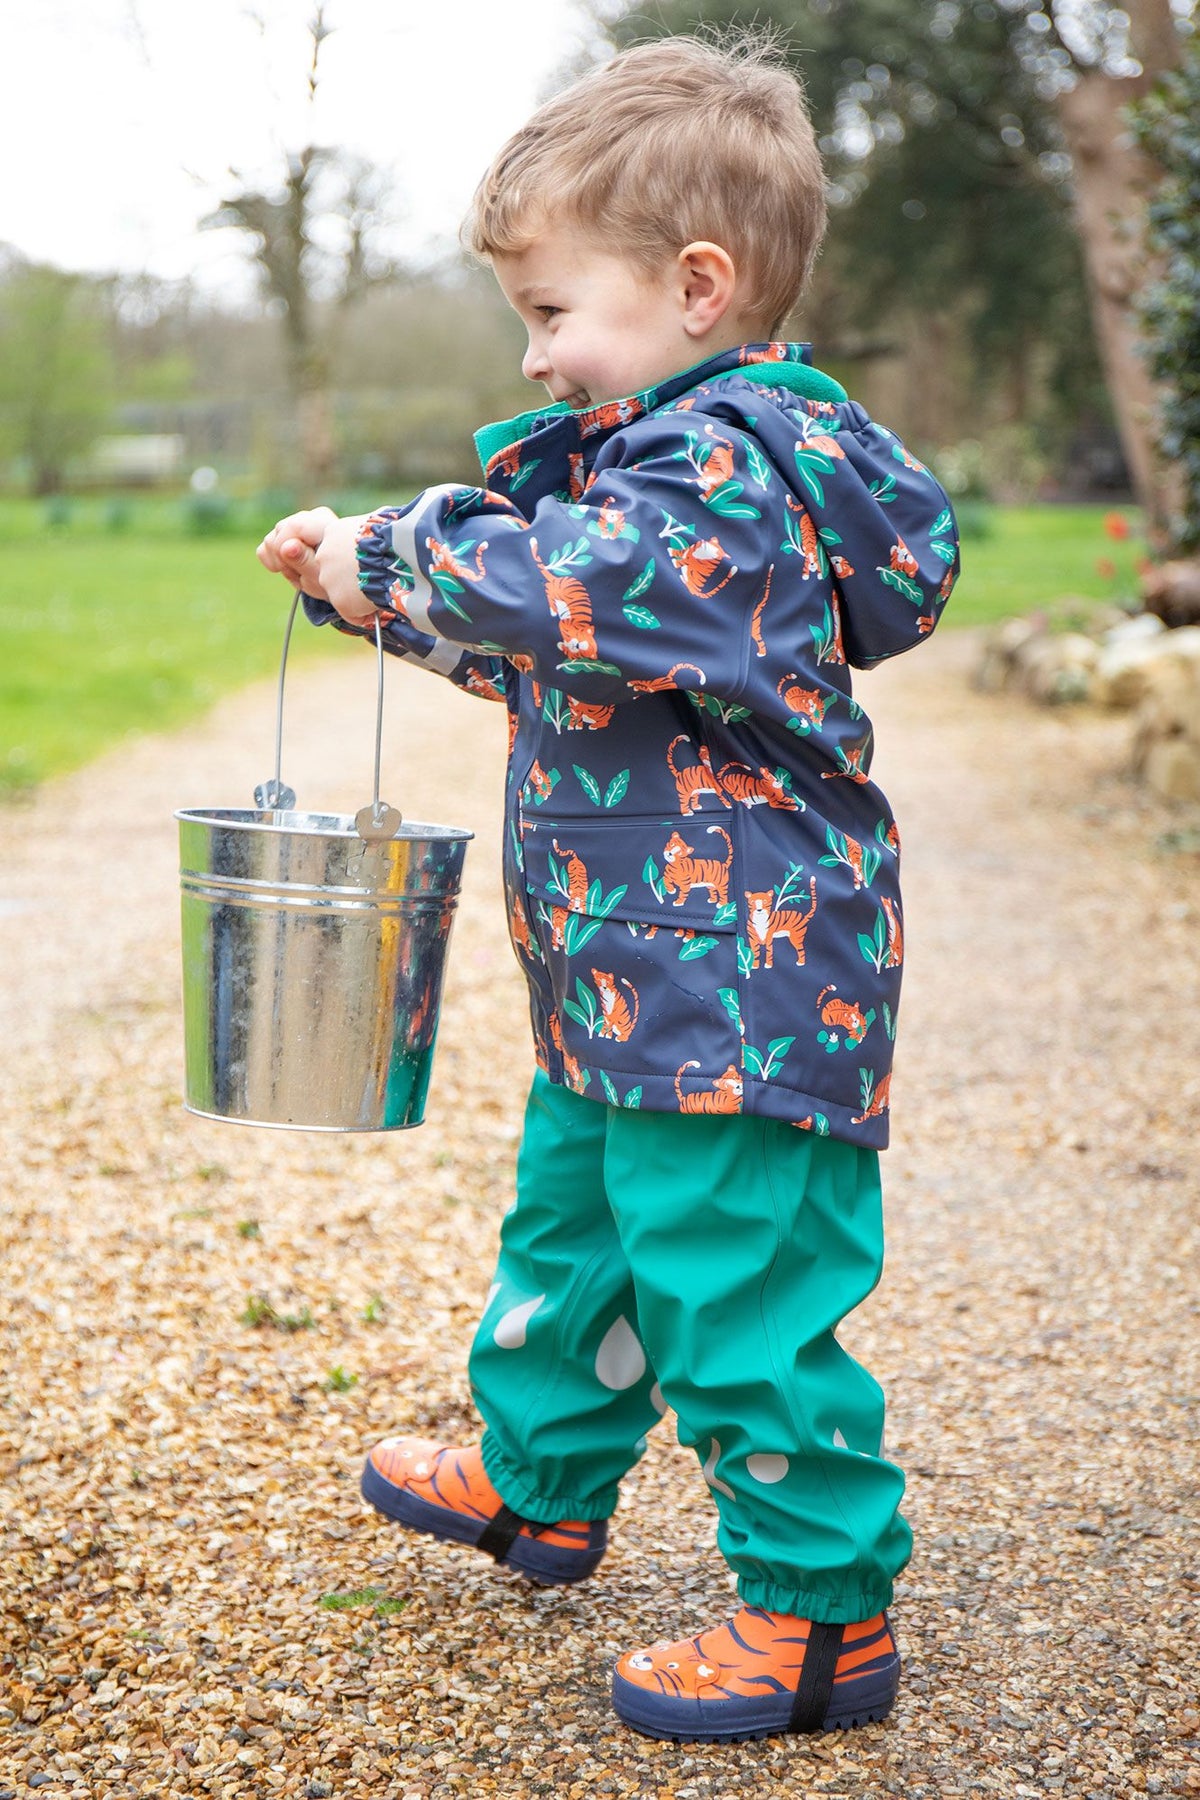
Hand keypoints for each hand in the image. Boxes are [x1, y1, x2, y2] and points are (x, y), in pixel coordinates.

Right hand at [256, 507, 375, 626]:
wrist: (340, 581)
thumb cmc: (334, 578)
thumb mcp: (323, 576)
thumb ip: (304, 561)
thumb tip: (287, 546)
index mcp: (325, 523)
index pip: (293, 527)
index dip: (285, 550)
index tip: (293, 571)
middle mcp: (311, 517)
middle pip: (279, 533)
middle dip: (284, 560)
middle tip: (302, 577)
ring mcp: (297, 523)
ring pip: (270, 540)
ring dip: (281, 563)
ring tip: (302, 575)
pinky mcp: (285, 533)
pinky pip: (265, 546)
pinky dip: (273, 561)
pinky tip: (289, 569)